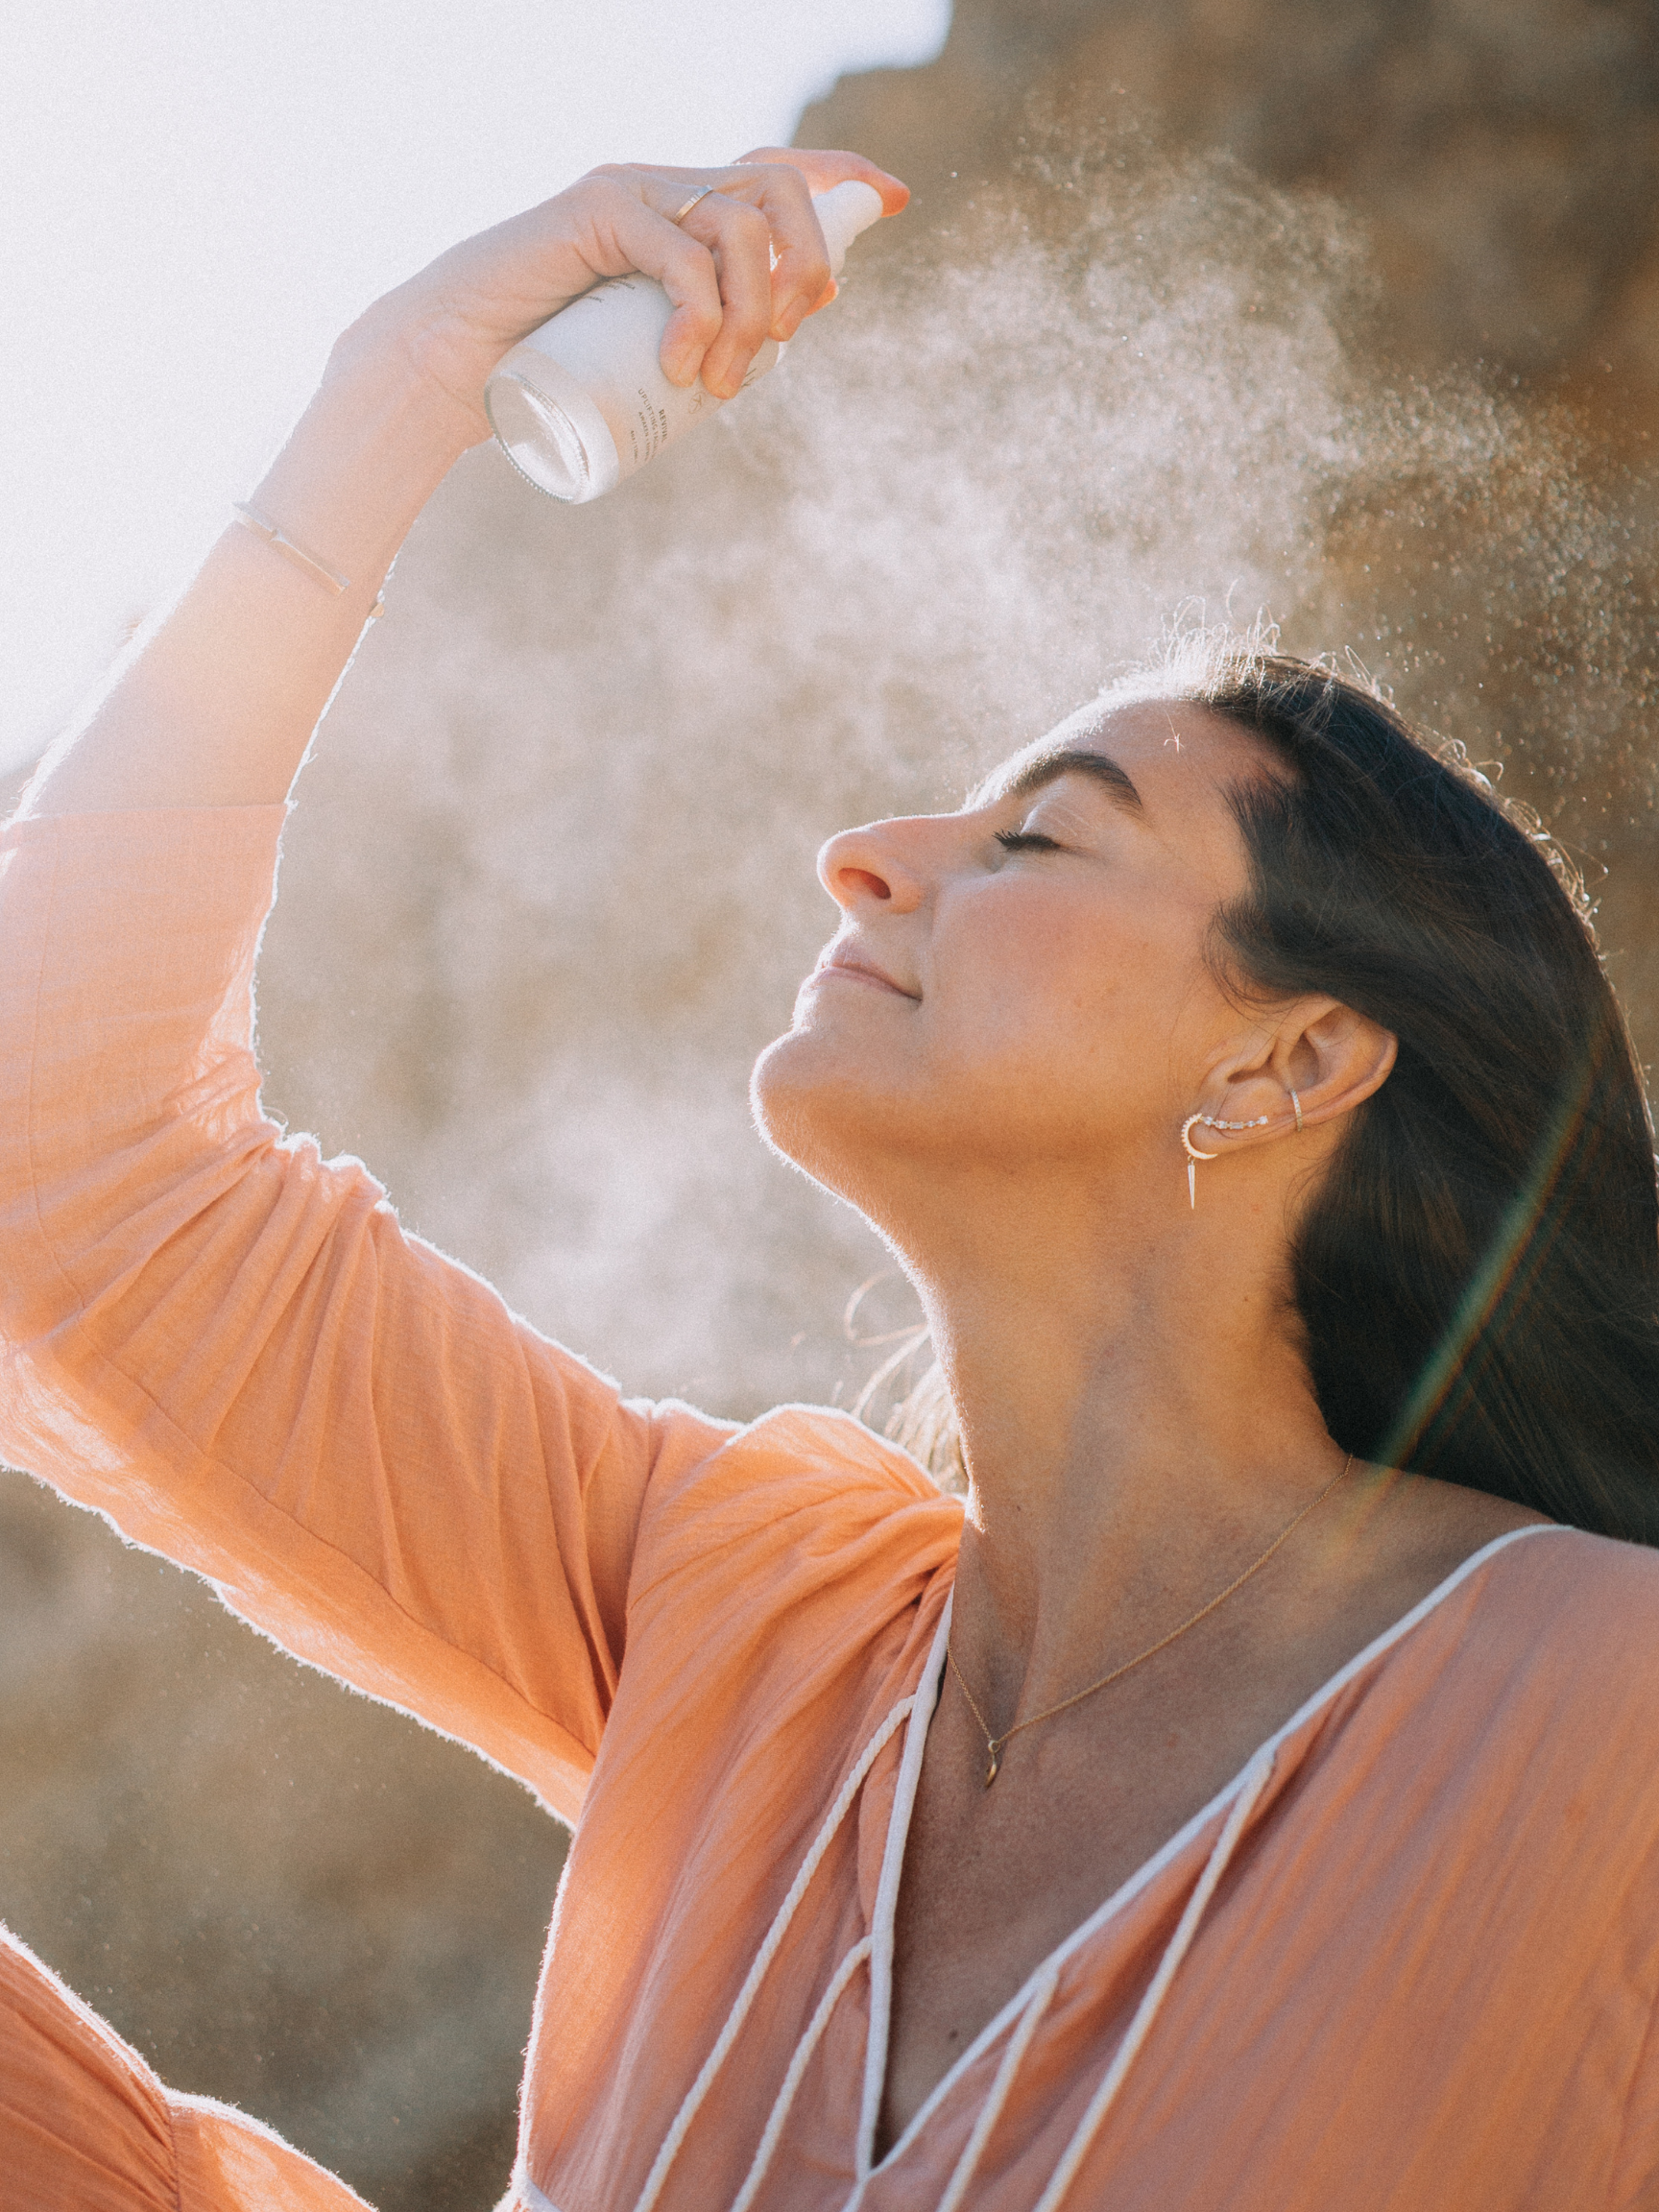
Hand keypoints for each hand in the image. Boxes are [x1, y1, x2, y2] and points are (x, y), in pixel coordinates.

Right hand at [338, 148, 908, 452]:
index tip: (894, 200)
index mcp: (682, 213)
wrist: (453, 367)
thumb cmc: (549, 372)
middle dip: (809, 263)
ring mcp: (631, 193)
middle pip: (776, 190)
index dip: (840, 177)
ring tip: (722, 385)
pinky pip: (682, 254)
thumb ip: (703, 336)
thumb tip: (775, 350)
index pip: (775, 173)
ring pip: (739, 226)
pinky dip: (700, 313)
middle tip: (787, 340)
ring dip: (754, 314)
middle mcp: (663, 188)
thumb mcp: (649, 354)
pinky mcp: (597, 214)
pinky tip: (684, 366)